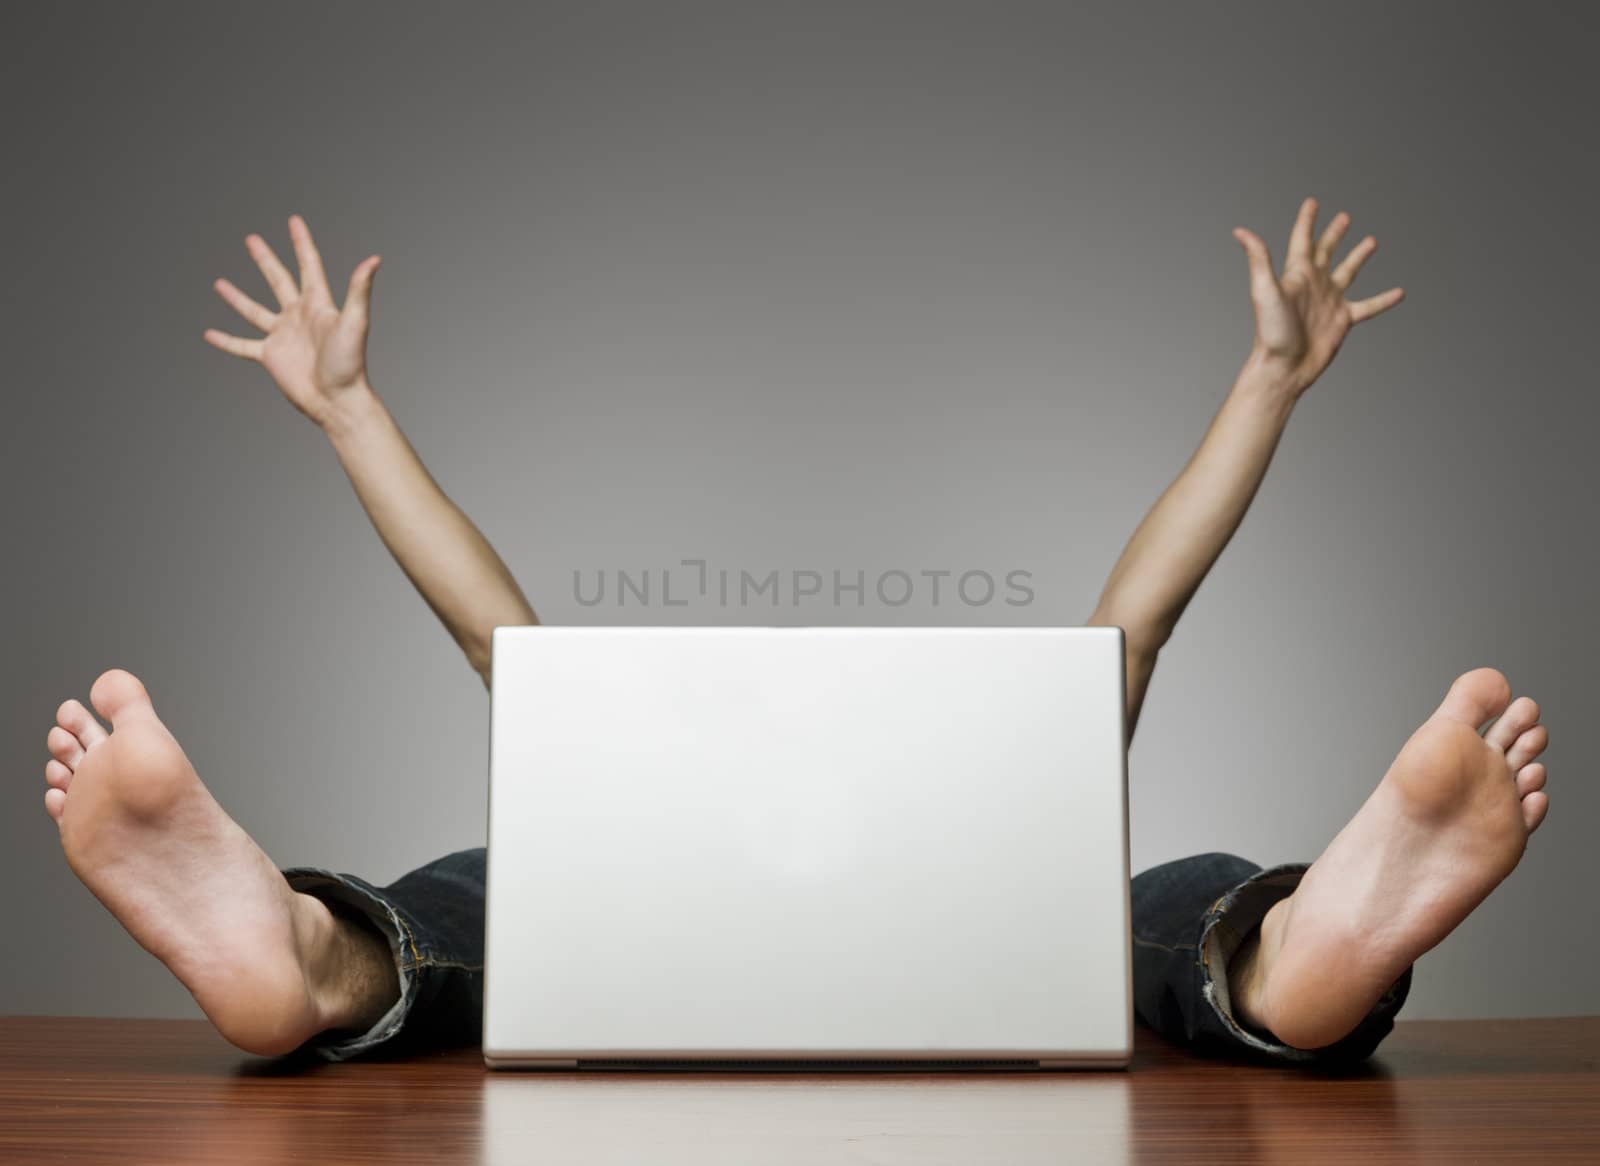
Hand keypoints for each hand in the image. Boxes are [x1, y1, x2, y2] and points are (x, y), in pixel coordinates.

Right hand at [204, 214, 381, 427]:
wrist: (337, 400)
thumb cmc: (350, 364)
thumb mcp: (355, 321)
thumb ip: (359, 289)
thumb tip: (374, 259)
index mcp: (318, 304)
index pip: (308, 265)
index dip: (301, 242)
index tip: (294, 220)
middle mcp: (298, 316)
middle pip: (278, 280)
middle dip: (265, 259)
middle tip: (251, 239)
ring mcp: (283, 336)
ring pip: (254, 310)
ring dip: (237, 297)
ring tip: (219, 283)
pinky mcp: (271, 356)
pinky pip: (242, 345)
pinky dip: (226, 340)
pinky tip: (209, 333)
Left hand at [1232, 197, 1403, 396]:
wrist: (1284, 367)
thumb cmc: (1272, 332)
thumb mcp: (1264, 290)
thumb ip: (1259, 258)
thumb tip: (1241, 232)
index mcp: (1297, 274)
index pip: (1303, 239)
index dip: (1307, 220)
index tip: (1313, 202)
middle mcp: (1314, 284)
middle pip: (1327, 251)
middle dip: (1334, 233)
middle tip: (1344, 217)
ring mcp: (1330, 301)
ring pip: (1349, 272)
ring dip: (1359, 256)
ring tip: (1371, 241)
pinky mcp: (1342, 320)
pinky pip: (1368, 306)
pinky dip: (1384, 300)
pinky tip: (1399, 293)